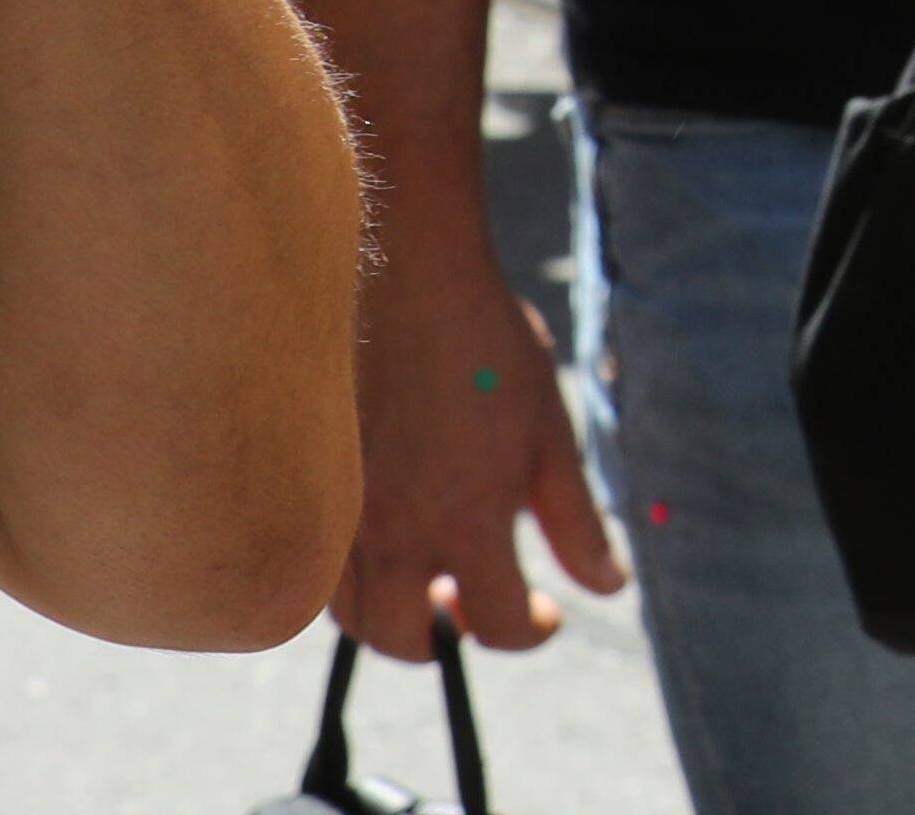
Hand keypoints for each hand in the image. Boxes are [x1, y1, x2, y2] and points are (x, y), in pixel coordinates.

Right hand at [336, 247, 624, 663]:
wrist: (406, 273)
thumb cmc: (487, 346)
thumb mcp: (551, 432)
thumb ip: (576, 521)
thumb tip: (609, 587)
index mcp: (467, 523)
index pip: (499, 626)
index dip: (532, 629)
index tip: (544, 611)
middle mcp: (396, 533)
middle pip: (406, 642)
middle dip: (443, 638)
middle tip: (469, 604)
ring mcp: (342, 513)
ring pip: (351, 614)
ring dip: (391, 614)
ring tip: (427, 574)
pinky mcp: (305, 486)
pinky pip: (313, 565)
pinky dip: (348, 576)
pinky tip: (381, 535)